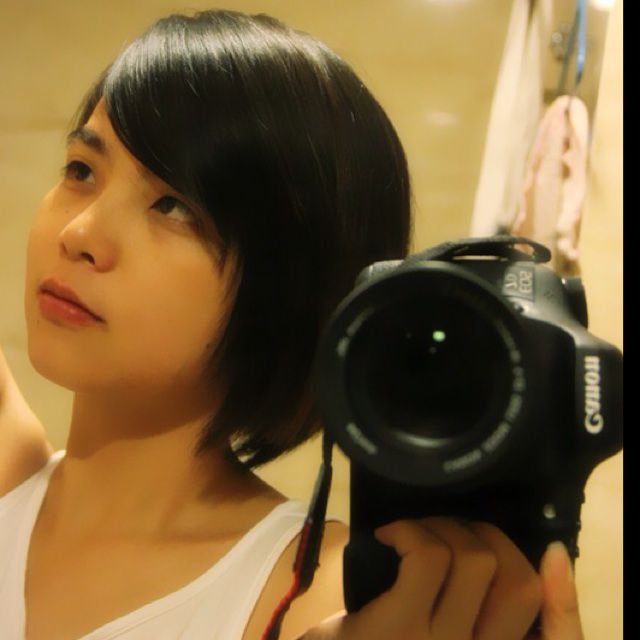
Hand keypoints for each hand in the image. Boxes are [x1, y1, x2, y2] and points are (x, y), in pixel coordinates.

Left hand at [301, 519, 583, 639]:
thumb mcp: (428, 639)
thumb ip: (463, 614)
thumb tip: (499, 564)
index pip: (546, 622)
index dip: (562, 589)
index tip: (552, 553)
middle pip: (513, 576)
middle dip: (483, 535)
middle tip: (448, 534)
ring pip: (472, 557)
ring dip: (442, 527)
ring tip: (413, 535)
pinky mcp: (400, 628)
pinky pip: (427, 555)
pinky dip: (410, 530)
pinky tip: (387, 537)